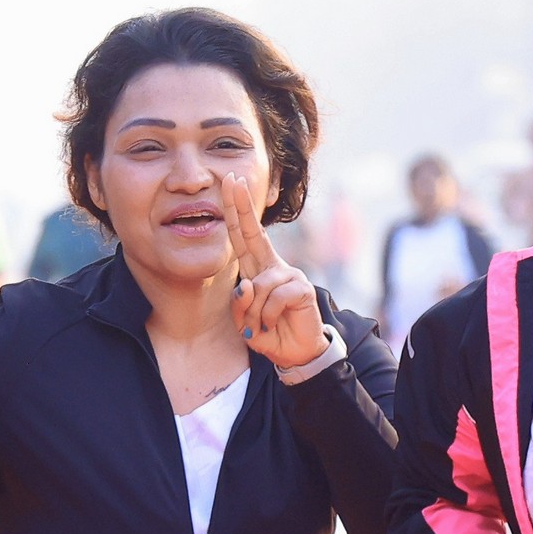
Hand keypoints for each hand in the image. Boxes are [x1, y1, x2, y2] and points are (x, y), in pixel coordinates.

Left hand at [224, 176, 328, 368]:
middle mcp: (273, 267)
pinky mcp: (301, 288)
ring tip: (263, 326)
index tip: (231, 184)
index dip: (235, 211)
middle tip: (232, 179)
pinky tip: (276, 323)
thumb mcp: (246, 321)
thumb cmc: (271, 333)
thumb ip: (240, 304)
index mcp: (258, 270)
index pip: (242, 236)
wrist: (297, 354)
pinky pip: (272, 299)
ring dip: (253, 314)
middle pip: (253, 233)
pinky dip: (268, 316)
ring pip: (256, 286)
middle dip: (240, 206)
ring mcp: (289, 275)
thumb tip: (246, 285)